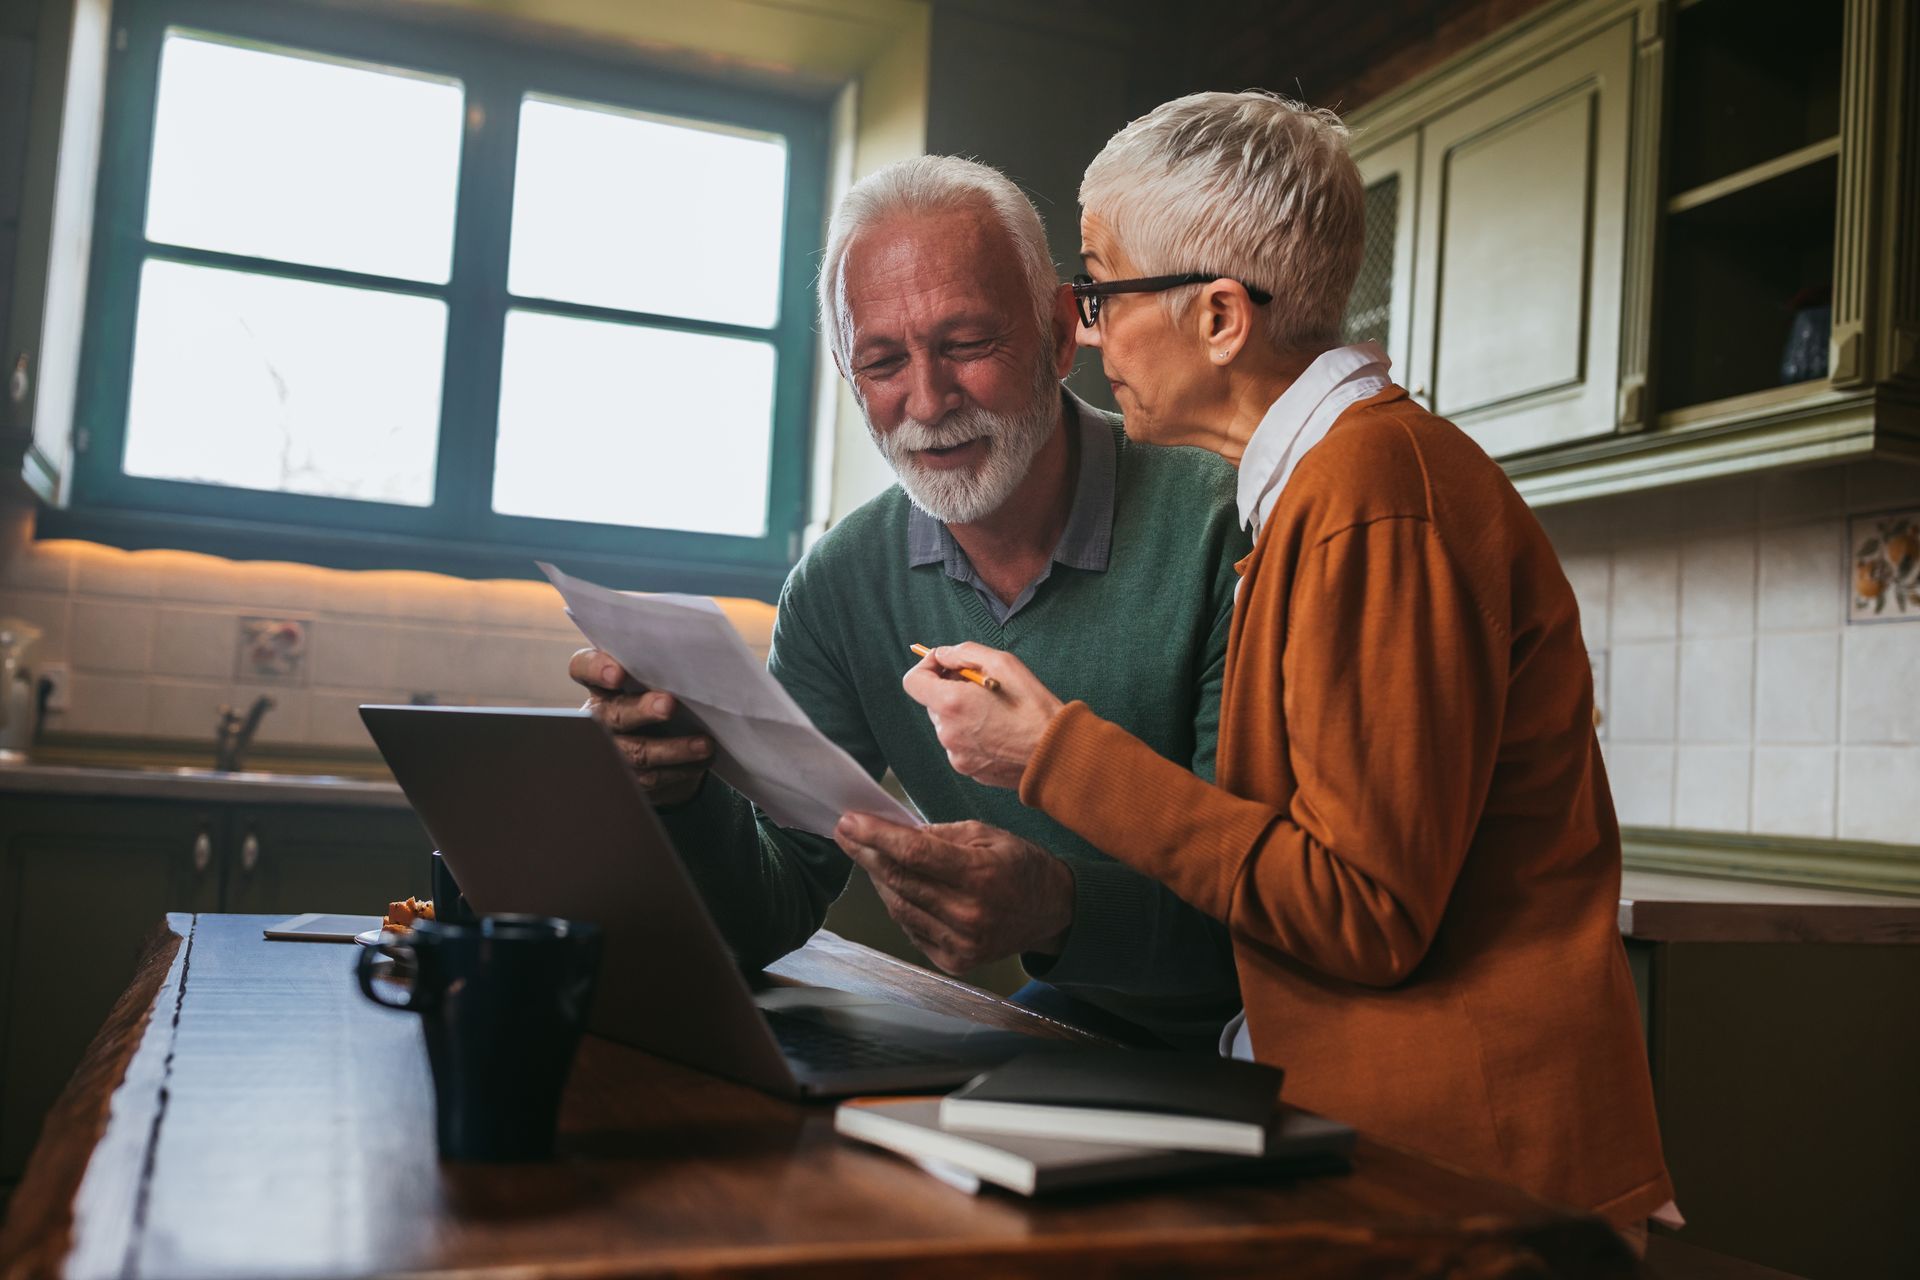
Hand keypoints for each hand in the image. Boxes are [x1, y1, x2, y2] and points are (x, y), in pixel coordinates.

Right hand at [568, 647, 713, 805]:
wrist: (661, 739)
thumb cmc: (657, 696)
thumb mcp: (653, 679)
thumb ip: (661, 667)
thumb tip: (693, 659)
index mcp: (602, 685)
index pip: (583, 668)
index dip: (595, 669)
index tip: (618, 673)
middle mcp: (601, 716)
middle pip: (614, 714)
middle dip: (642, 711)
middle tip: (668, 705)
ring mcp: (613, 750)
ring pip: (637, 752)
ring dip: (673, 749)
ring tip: (704, 745)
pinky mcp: (630, 777)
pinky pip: (653, 777)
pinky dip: (681, 769)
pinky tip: (702, 760)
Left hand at [834, 813, 1074, 973]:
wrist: (1053, 911)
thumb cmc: (1021, 866)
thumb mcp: (987, 834)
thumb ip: (941, 834)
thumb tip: (896, 832)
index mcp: (979, 875)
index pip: (913, 854)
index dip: (876, 837)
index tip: (849, 821)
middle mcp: (968, 914)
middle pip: (900, 881)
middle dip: (866, 854)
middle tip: (846, 833)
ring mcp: (961, 943)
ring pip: (899, 907)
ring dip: (879, 880)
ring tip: (870, 857)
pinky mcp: (956, 961)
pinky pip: (911, 929)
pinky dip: (899, 906)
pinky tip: (898, 888)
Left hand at [901, 643, 1063, 789]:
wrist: (1055, 753)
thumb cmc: (1034, 707)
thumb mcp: (1004, 663)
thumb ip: (964, 653)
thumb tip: (943, 654)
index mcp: (951, 704)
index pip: (913, 681)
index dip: (927, 667)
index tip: (945, 664)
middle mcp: (947, 733)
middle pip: (933, 703)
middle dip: (951, 689)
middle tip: (983, 685)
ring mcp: (956, 755)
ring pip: (948, 724)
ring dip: (964, 712)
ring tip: (997, 710)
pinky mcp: (968, 769)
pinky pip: (961, 744)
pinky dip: (973, 733)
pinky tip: (1000, 730)